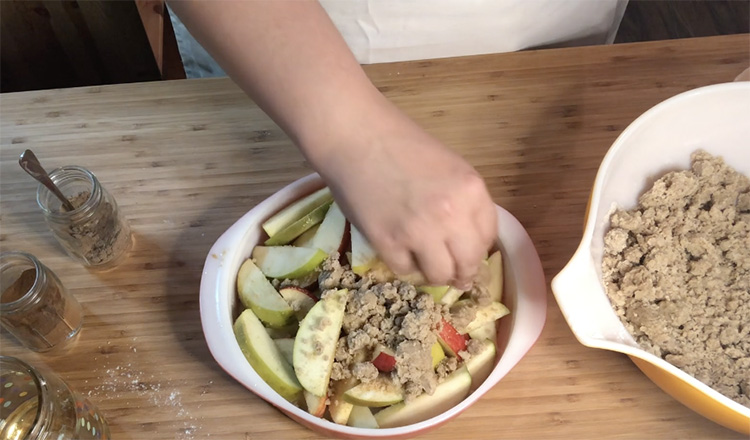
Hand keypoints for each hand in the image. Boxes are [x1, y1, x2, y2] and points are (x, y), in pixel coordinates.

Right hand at [306, 96, 497, 287]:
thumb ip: (463, 201)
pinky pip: (405, 271)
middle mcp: (452, 215)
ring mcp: (420, 232)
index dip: (476, 249)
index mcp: (472, 190)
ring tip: (421, 260)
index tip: (465, 252)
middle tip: (449, 271)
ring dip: (432, 272)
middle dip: (460, 272)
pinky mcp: (388, 242)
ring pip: (439, 275)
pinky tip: (397, 248)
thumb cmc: (401, 143)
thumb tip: (465, 239)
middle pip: (468, 264)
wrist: (355, 135)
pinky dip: (403, 264)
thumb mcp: (449, 167)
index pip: (487, 238)